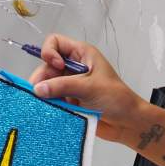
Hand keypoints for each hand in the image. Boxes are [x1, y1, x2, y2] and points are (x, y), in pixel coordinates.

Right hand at [29, 33, 144, 141]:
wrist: (127, 123)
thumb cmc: (116, 98)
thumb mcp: (89, 88)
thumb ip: (63, 86)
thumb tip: (38, 89)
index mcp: (81, 54)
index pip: (55, 43)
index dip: (50, 52)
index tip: (55, 67)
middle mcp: (73, 67)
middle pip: (47, 67)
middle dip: (41, 79)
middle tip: (37, 94)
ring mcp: (70, 85)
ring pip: (47, 85)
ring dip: (44, 94)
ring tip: (43, 106)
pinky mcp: (69, 101)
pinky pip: (52, 100)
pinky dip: (49, 105)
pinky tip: (49, 111)